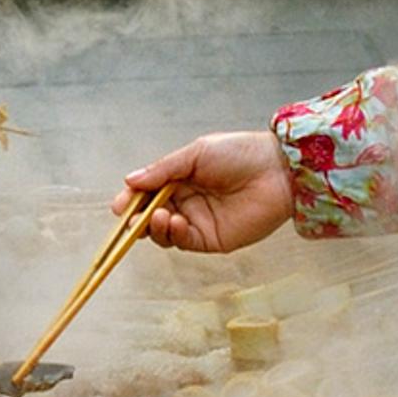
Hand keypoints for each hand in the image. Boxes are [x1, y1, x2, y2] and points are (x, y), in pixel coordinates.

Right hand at [121, 130, 294, 252]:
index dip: (131, 200)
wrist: (278, 171)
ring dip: (154, 228)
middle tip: (131, 218)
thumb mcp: (196, 154)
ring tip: (160, 216)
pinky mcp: (212, 239)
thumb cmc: (240, 154)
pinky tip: (176, 222)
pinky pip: (184, 242)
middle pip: (150, 216)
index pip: (147, 193)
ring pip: (163, 233)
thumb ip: (163, 170)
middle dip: (136, 219)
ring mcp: (198, 222)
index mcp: (180, 178)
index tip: (119, 205)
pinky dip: (174, 235)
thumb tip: (130, 180)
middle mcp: (186, 201)